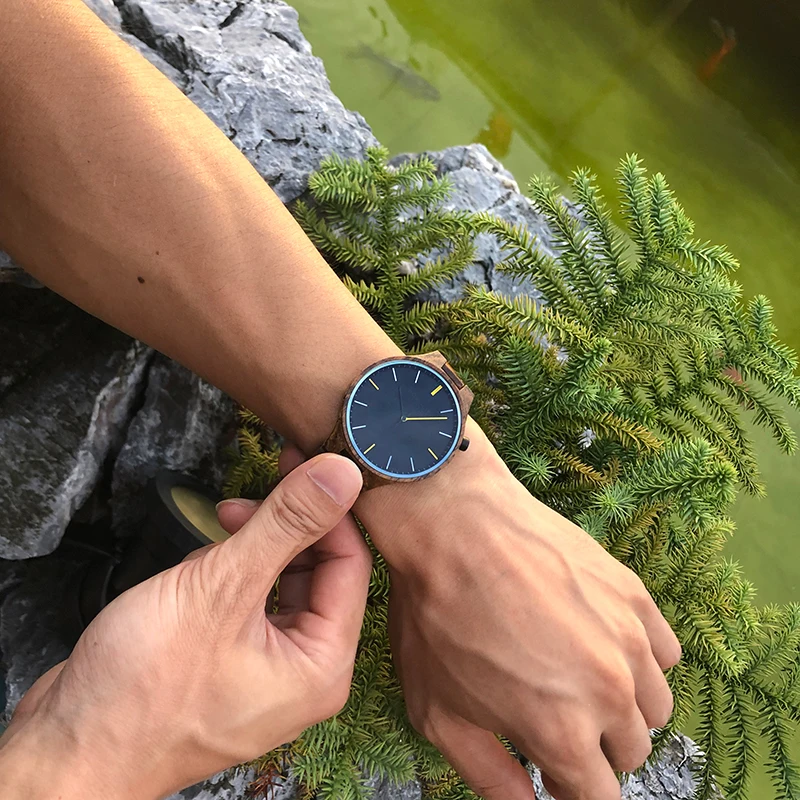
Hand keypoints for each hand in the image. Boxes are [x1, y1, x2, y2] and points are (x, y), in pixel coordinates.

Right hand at [0, 455, 370, 799]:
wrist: (67, 751)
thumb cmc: (142, 689)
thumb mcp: (222, 588)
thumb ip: (287, 525)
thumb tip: (343, 474)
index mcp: (322, 664)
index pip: (350, 563)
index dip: (327, 509)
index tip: (301, 465)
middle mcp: (303, 671)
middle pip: (316, 571)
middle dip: (280, 529)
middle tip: (244, 499)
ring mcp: (264, 670)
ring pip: (277, 583)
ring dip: (247, 552)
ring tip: (208, 546)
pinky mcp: (228, 663)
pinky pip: (246, 602)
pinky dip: (224, 578)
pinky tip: (192, 576)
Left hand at [356, 421, 681, 799]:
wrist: (452, 522)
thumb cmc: (434, 614)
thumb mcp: (437, 711)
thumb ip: (489, 775)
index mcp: (560, 729)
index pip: (599, 797)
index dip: (573, 790)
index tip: (552, 769)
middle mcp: (608, 689)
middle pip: (630, 753)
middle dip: (594, 749)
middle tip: (554, 716)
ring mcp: (629, 637)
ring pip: (655, 707)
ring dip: (623, 708)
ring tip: (577, 679)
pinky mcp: (634, 595)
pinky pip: (665, 653)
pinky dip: (641, 660)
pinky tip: (600, 642)